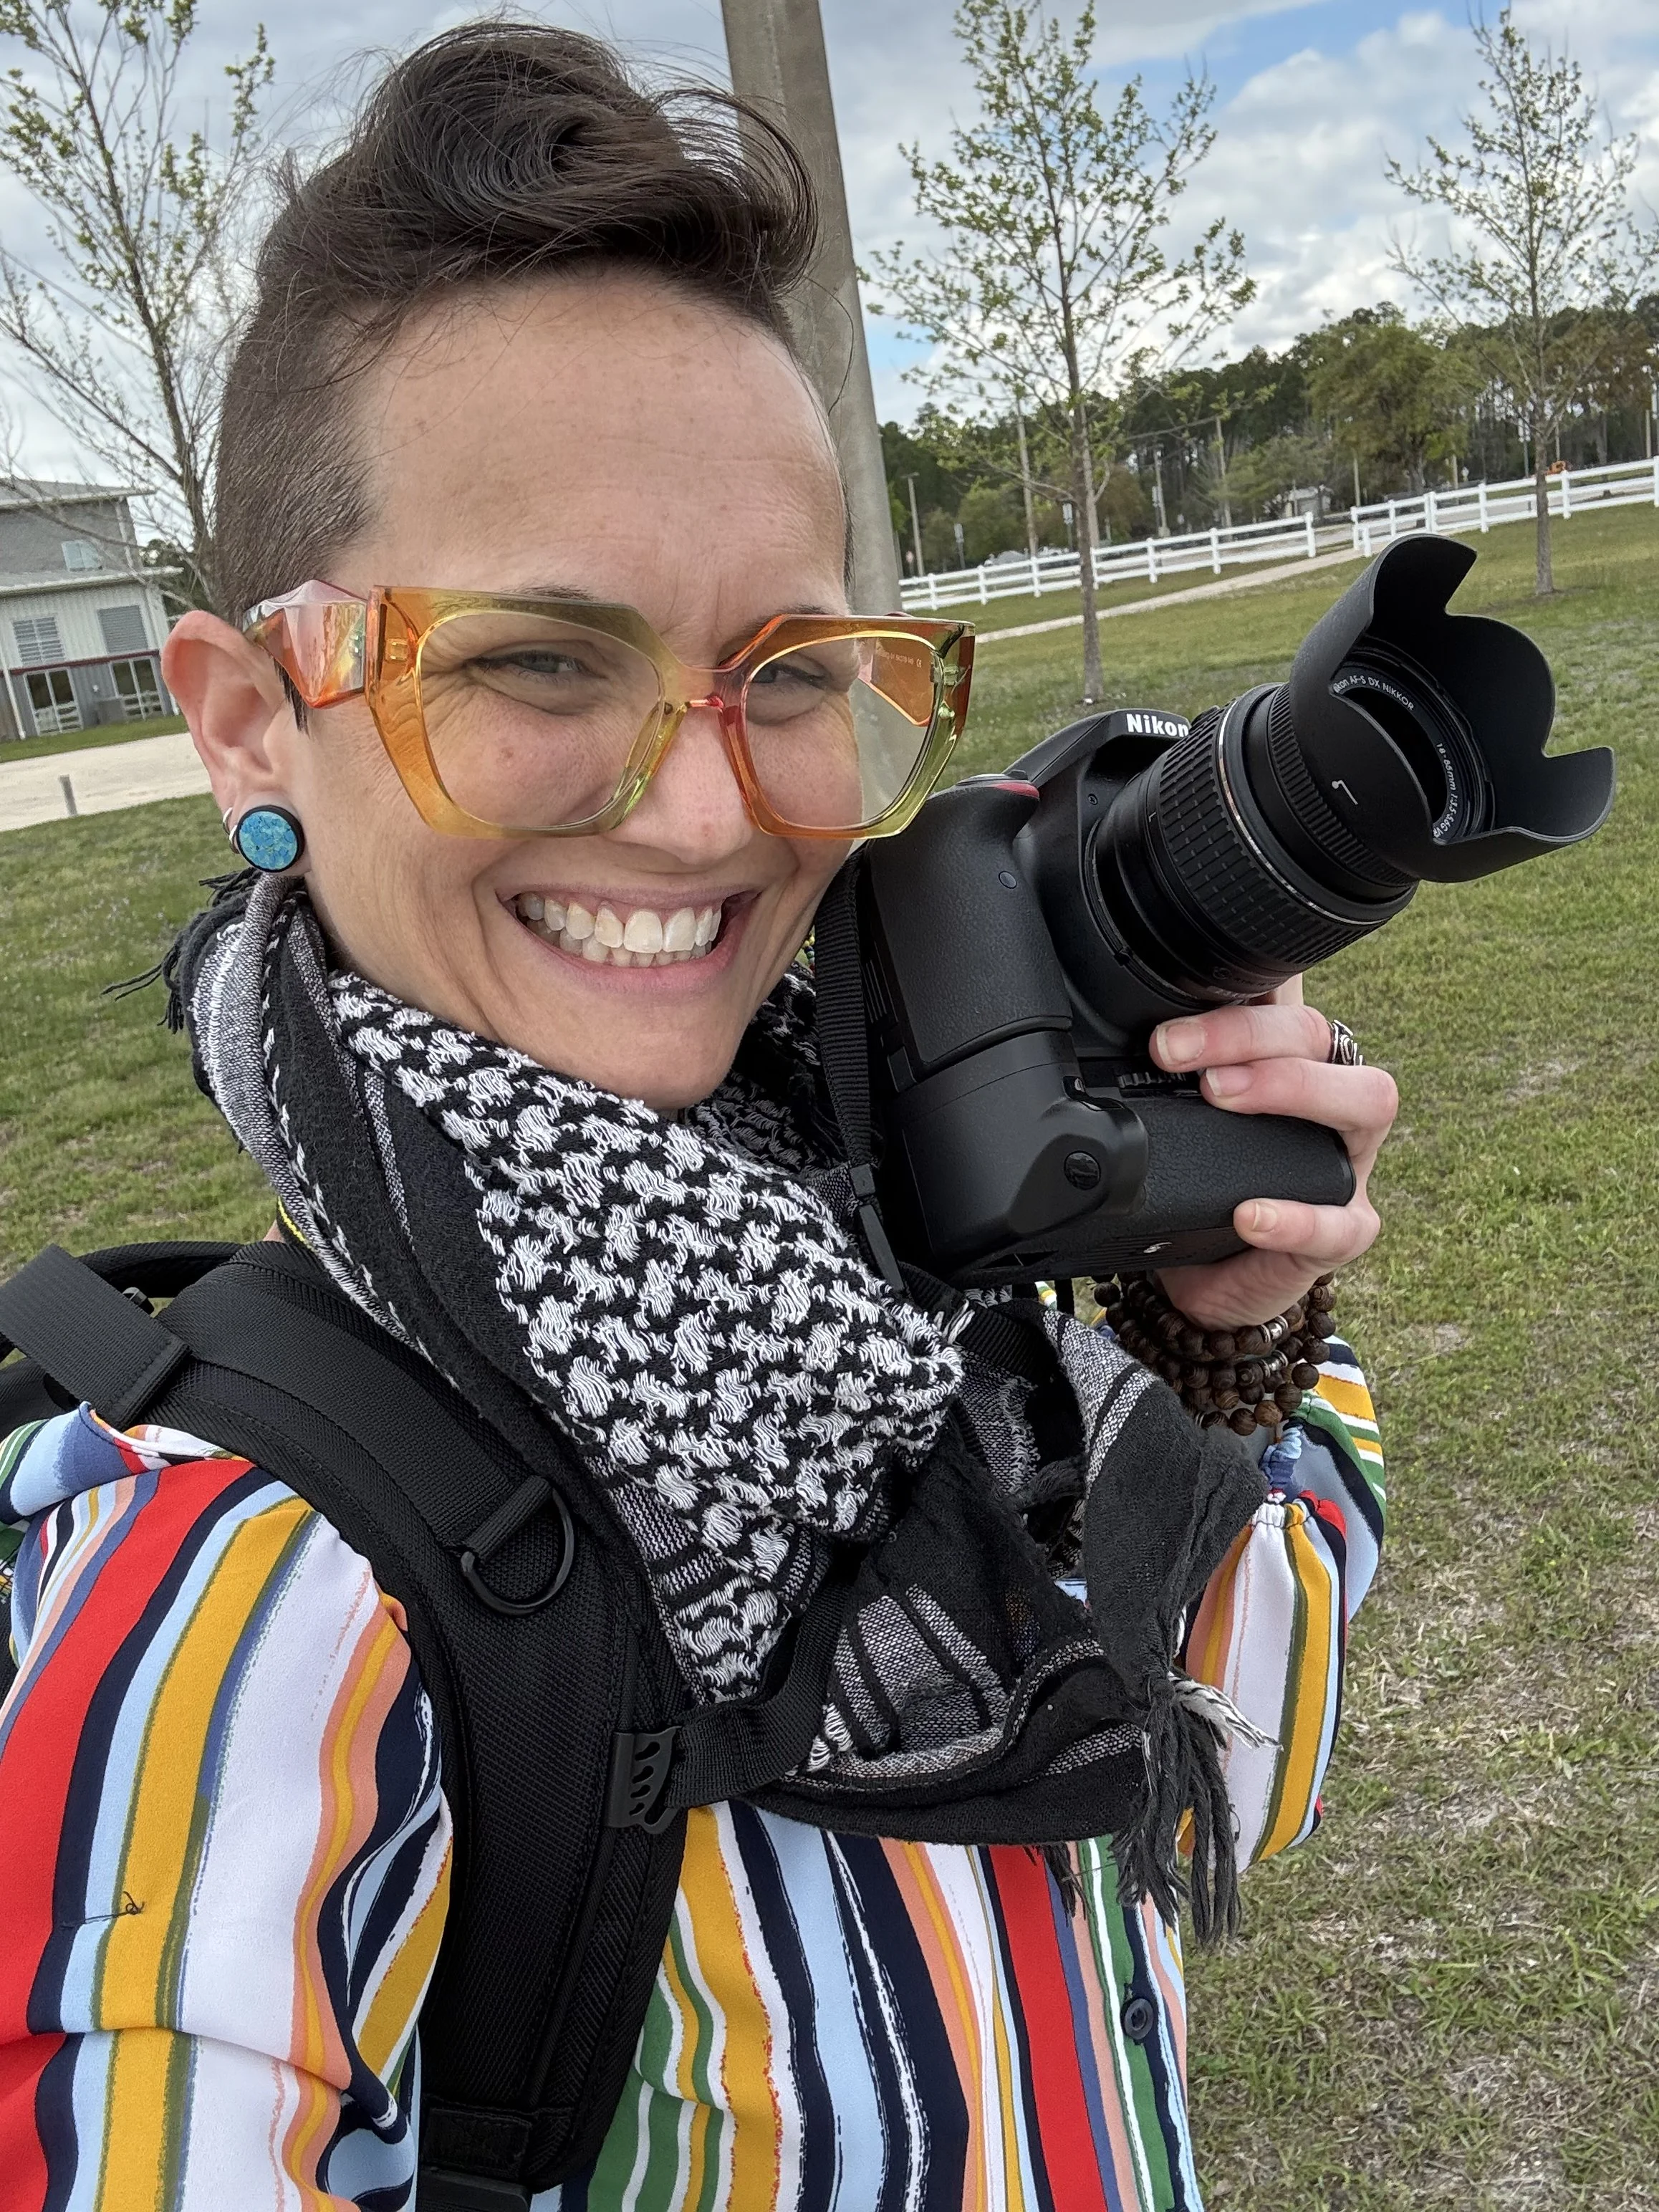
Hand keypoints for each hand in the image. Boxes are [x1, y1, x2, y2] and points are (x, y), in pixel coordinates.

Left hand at [1145, 980, 1397, 1328]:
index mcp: (1285, 1060)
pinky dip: (1296, 1216)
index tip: (1173, 998)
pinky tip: (1250, 1216)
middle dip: (1243, 1033)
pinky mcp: (1347, 1228)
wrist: (1204, 1279)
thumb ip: (1159, 1073)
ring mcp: (1349, 1160)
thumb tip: (1097, 1025)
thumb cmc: (1197, 1186)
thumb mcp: (1170, 1122)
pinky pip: (1342, 1219)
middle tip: (1174, 1051)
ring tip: (1221, 1097)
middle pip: (1318, 1033)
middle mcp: (1329, 1096)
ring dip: (1291, 1087)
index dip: (1245, 981)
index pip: (1283, 996)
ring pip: (1368, 1098)